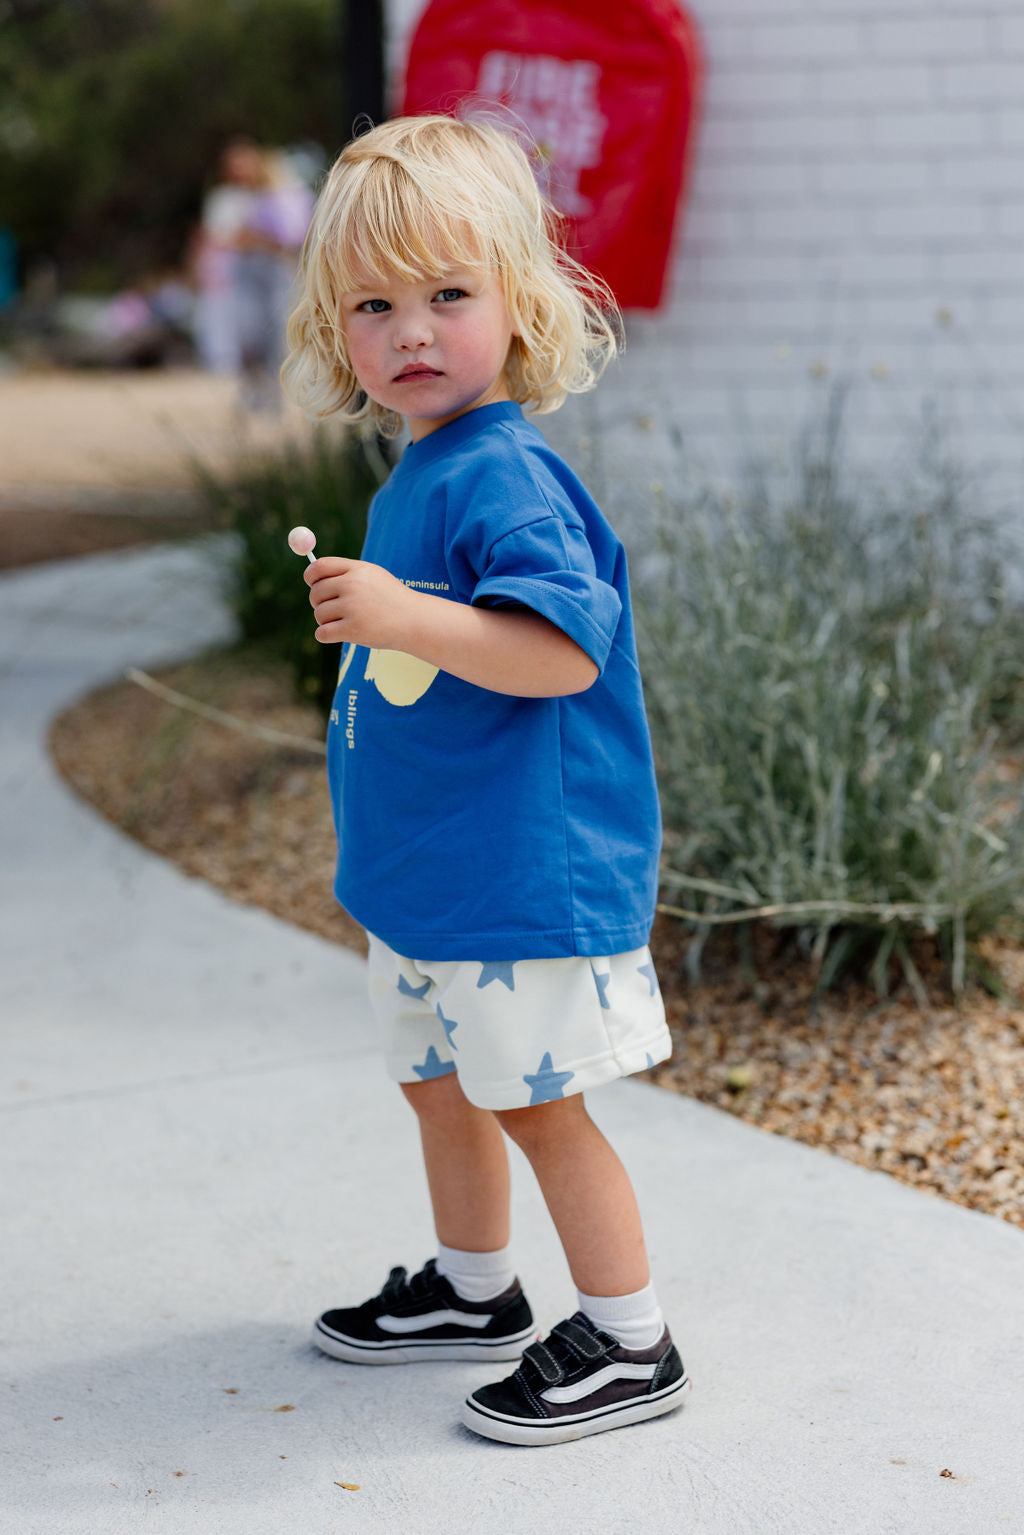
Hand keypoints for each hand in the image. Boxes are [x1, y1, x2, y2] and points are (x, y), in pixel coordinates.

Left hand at [304, 557, 419, 648]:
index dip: (310, 576)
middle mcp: (353, 585)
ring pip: (319, 614)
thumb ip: (345, 574)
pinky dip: (326, 636)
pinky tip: (338, 634)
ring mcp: (352, 608)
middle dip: (319, 603)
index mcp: (357, 570)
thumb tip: (312, 576)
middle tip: (332, 610)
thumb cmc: (391, 600)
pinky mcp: (353, 630)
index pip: (319, 567)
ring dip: (326, 621)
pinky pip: (322, 633)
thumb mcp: (372, 577)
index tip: (311, 584)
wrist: (415, 621)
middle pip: (315, 592)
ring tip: (345, 622)